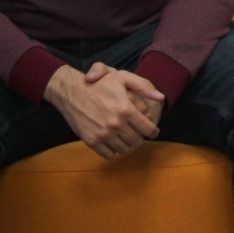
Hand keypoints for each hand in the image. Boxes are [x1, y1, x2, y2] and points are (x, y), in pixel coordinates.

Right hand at [46, 63, 162, 159]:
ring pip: (124, 149)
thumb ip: (145, 86)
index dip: (153, 131)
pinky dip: (113, 151)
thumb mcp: (123, 77)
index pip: (148, 129)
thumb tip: (162, 97)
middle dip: (139, 138)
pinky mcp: (91, 141)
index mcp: (126, 109)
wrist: (71, 92)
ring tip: (124, 136)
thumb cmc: (100, 84)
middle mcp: (115, 124)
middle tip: (137, 133)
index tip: (152, 131)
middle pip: (137, 142)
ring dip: (127, 145)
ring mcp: (102, 134)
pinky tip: (112, 141)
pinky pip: (109, 155)